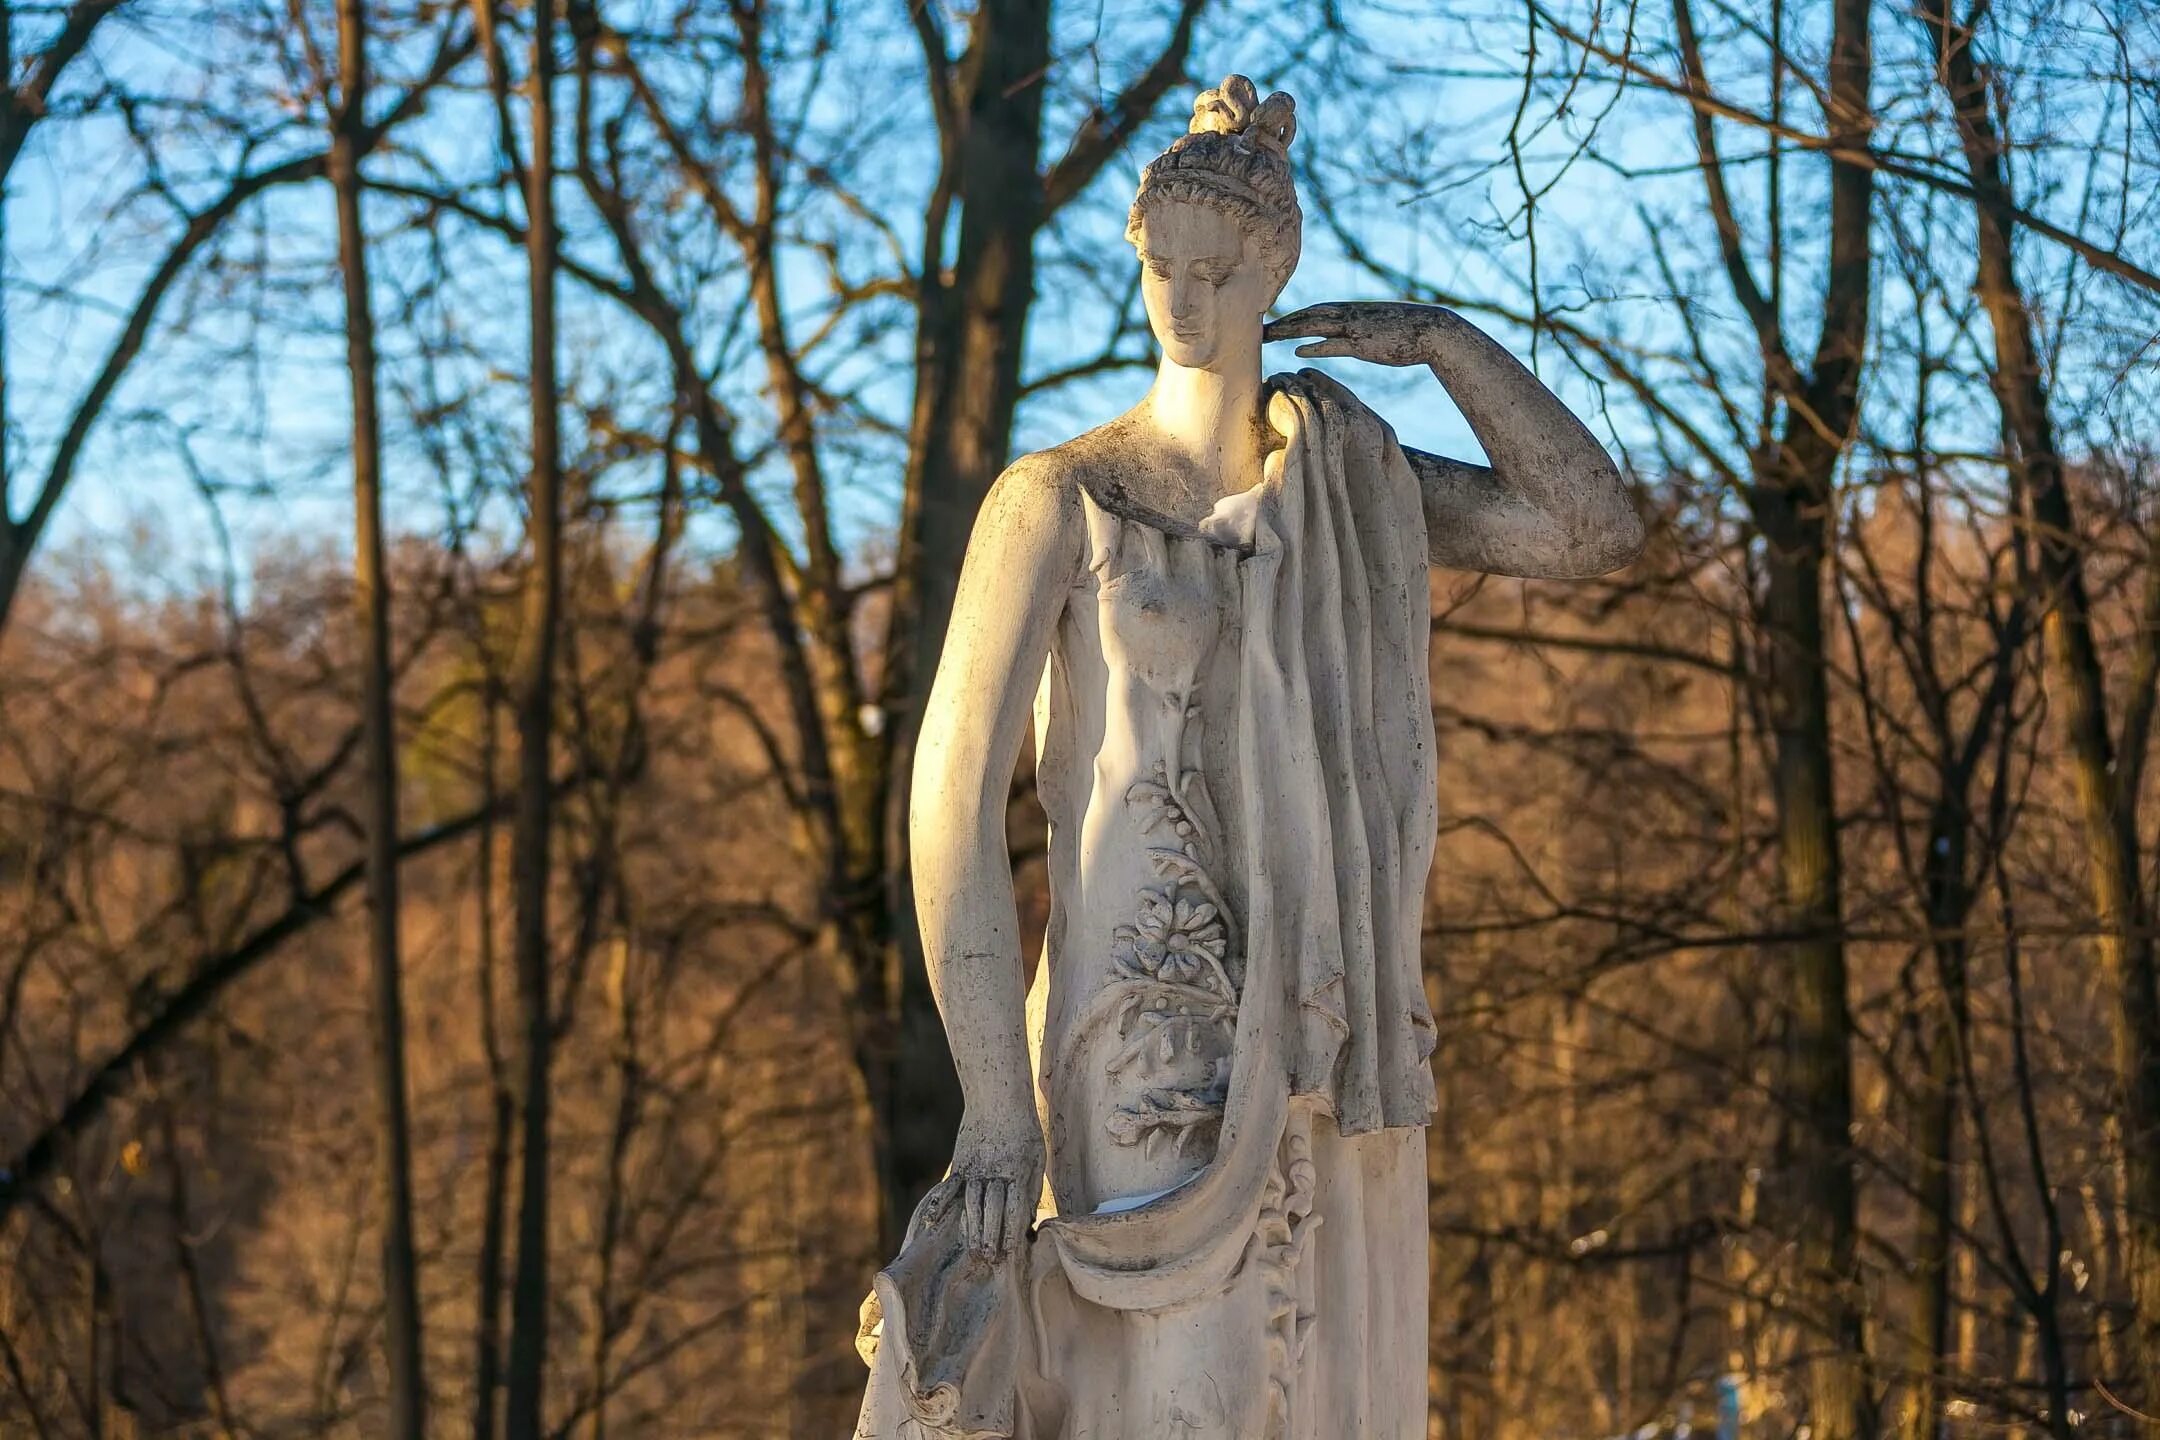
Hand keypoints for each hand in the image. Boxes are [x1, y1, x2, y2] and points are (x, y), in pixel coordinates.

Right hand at [949, 1106, 1043, 1260]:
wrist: (998, 1095)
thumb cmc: (1022, 1129)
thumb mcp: (1035, 1156)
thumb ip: (1031, 1188)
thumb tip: (1029, 1220)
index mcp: (1019, 1170)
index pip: (1015, 1207)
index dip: (1012, 1231)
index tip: (1011, 1252)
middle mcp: (995, 1171)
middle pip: (992, 1209)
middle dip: (991, 1236)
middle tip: (989, 1259)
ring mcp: (975, 1166)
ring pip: (971, 1202)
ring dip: (972, 1228)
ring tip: (973, 1250)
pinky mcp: (961, 1161)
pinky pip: (949, 1186)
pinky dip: (939, 1204)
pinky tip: (931, 1221)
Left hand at [1264, 300, 1451, 367]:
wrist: (1431, 329)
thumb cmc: (1405, 331)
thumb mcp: (1376, 326)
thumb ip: (1357, 329)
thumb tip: (1345, 336)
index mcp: (1350, 310)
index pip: (1312, 311)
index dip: (1290, 316)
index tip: (1270, 322)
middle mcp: (1348, 315)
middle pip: (1306, 315)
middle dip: (1280, 320)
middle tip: (1255, 327)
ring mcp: (1354, 328)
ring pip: (1314, 325)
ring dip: (1288, 330)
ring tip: (1266, 337)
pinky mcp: (1364, 344)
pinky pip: (1335, 344)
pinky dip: (1316, 346)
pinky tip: (1297, 351)